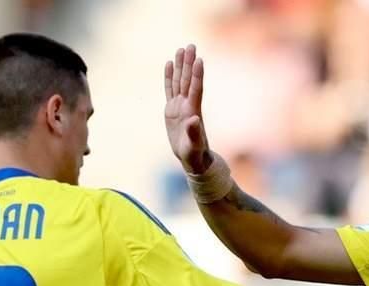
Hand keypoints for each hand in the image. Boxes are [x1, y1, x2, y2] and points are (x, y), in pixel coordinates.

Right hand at [164, 44, 211, 173]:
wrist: (191, 157)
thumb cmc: (194, 153)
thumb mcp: (193, 145)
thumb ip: (194, 132)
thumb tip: (194, 119)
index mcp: (193, 111)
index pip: (196, 89)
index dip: (197, 75)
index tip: (199, 59)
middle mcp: (187, 104)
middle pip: (188, 80)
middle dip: (189, 63)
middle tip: (191, 45)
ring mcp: (180, 105)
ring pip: (180, 81)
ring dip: (181, 65)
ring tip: (181, 49)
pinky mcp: (172, 109)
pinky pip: (170, 89)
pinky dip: (170, 77)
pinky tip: (169, 64)